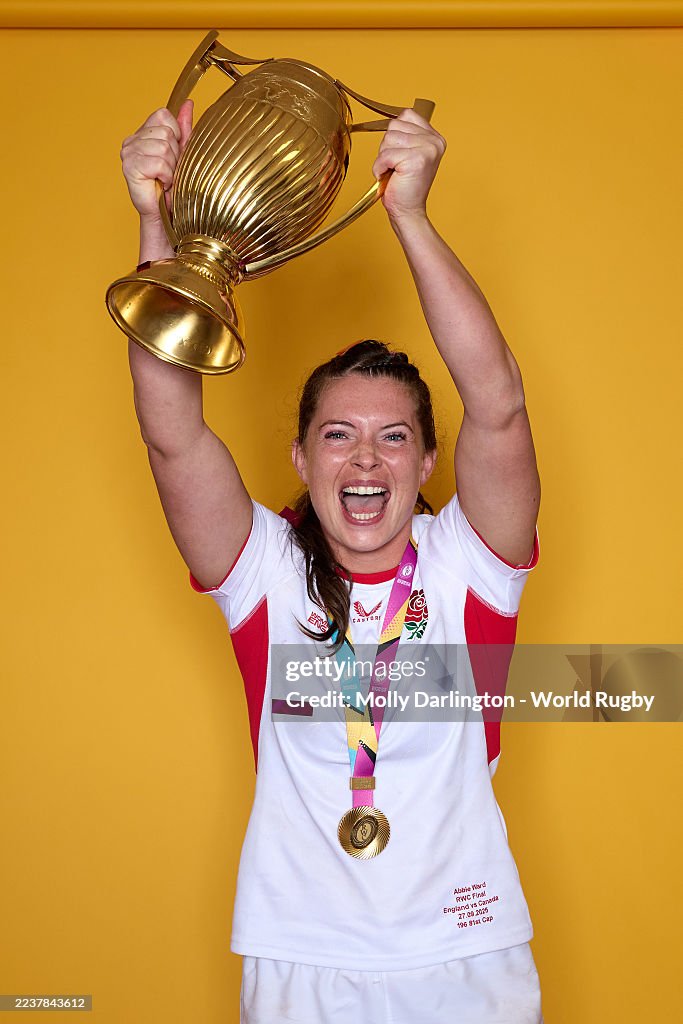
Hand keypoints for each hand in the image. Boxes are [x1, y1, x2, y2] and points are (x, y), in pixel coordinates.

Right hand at [120, 100, 193, 220]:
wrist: (164, 214)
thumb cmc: (172, 186)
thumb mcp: (182, 153)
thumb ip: (184, 128)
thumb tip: (188, 103)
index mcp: (143, 133)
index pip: (164, 115)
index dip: (176, 135)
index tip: (173, 156)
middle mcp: (132, 140)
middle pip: (166, 133)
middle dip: (176, 155)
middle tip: (169, 172)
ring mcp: (129, 152)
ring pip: (164, 148)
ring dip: (172, 168)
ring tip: (165, 179)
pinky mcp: (129, 166)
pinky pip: (159, 163)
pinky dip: (166, 176)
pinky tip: (160, 184)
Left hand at [371, 108, 445, 223]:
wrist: (408, 211)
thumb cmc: (405, 186)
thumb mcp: (409, 153)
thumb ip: (407, 134)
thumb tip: (393, 119)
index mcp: (435, 137)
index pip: (407, 115)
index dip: (395, 135)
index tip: (400, 155)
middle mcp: (434, 141)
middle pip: (394, 126)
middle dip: (387, 147)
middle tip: (396, 166)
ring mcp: (427, 149)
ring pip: (388, 138)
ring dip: (383, 158)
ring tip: (394, 171)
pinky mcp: (415, 160)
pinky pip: (384, 155)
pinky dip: (380, 168)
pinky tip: (389, 177)